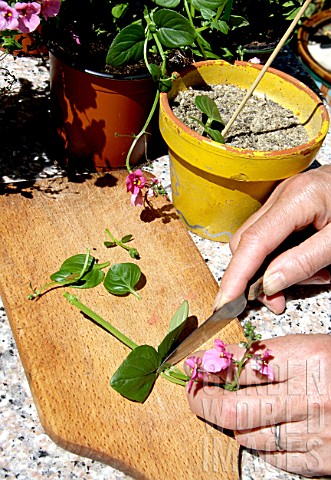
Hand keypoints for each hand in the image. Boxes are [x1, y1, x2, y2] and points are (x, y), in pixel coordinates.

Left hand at [186, 334, 330, 476]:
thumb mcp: (314, 346)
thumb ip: (275, 356)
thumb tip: (229, 362)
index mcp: (309, 359)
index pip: (241, 365)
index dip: (210, 366)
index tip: (194, 365)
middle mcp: (310, 398)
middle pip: (234, 407)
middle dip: (202, 399)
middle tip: (192, 392)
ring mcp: (315, 434)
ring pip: (248, 434)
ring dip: (228, 421)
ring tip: (221, 408)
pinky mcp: (321, 460)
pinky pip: (273, 457)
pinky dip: (256, 442)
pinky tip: (254, 429)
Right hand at [214, 165, 330, 313]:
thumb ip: (305, 261)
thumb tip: (268, 284)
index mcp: (297, 198)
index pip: (254, 241)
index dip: (236, 275)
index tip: (225, 303)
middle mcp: (282, 195)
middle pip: (247, 242)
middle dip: (254, 276)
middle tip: (278, 302)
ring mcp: (282, 199)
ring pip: (257, 242)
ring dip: (273, 269)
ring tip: (316, 276)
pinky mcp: (287, 206)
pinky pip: (271, 237)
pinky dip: (283, 258)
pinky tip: (310, 265)